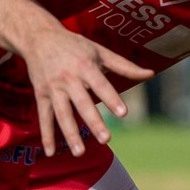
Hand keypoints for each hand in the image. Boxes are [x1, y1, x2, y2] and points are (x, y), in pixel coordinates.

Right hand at [18, 24, 152, 156]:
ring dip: (70, 134)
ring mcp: (53, 88)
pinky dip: (46, 135)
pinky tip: (50, 152)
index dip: (112, 99)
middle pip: (82, 103)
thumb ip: (124, 66)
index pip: (101, 85)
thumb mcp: (99, 51)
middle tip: (106, 140)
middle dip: (94, 122)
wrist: (38, 37)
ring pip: (62, 114)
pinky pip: (44, 117)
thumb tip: (151, 74)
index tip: (123, 114)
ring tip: (79, 153)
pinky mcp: (41, 95)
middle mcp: (68, 78)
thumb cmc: (75, 45)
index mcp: (85, 65)